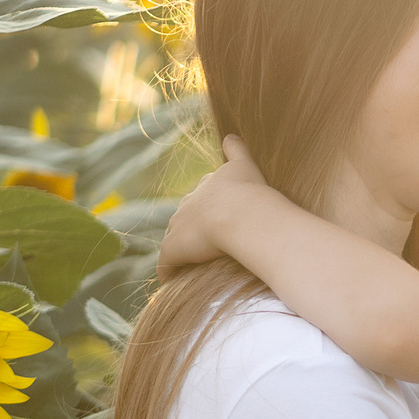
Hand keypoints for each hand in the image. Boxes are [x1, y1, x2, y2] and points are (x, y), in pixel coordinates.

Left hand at [156, 135, 270, 276]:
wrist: (242, 215)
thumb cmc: (251, 192)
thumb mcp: (246, 165)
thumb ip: (237, 150)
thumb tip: (230, 135)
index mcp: (207, 186)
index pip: (202, 196)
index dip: (209, 208)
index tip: (216, 220)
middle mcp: (189, 203)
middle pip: (185, 216)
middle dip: (193, 229)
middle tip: (207, 245)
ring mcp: (179, 226)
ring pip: (176, 239)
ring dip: (182, 251)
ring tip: (193, 266)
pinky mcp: (173, 248)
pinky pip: (168, 264)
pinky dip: (170, 272)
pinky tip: (175, 282)